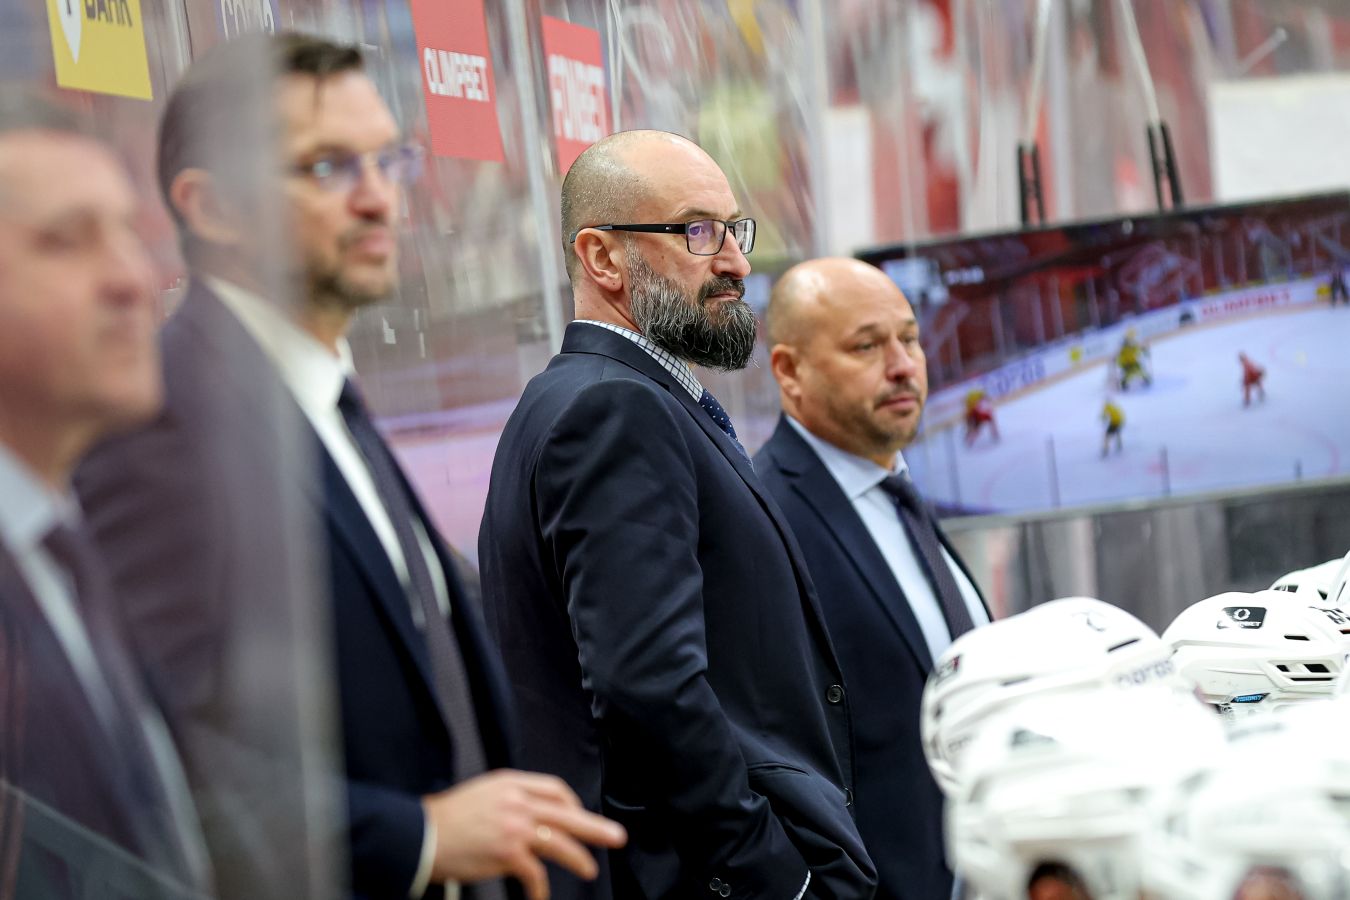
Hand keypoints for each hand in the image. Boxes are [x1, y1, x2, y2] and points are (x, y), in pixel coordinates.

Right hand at [422, 769, 626, 899]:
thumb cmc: (446, 818)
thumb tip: (533, 814)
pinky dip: (540, 887)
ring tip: (590, 869)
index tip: (581, 817)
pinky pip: (535, 872)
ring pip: (561, 840)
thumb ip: (511, 799)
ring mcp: (515, 826)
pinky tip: (539, 895)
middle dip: (595, 826)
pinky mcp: (508, 852)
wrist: (420, 835)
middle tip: (616, 836)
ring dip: (579, 857)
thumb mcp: (483, 793)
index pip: (555, 788)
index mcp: (511, 783)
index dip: (573, 804)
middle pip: (567, 812)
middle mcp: (517, 801)